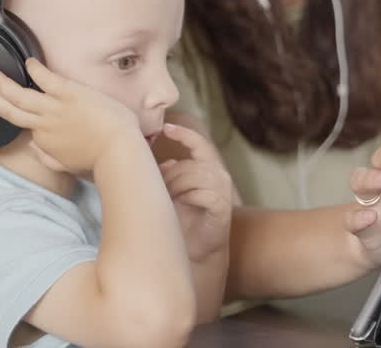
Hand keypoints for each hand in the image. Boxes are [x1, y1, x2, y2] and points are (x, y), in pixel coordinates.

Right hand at [0, 58, 136, 173]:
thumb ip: (48, 157)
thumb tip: (36, 147)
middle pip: (8, 109)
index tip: (7, 104)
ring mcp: (54, 108)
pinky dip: (36, 70)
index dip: (18, 115)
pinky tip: (28, 61)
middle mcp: (43, 124)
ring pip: (19, 94)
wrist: (117, 153)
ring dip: (1, 82)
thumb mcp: (67, 165)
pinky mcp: (69, 94)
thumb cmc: (98, 161)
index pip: (23, 124)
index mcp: (43, 141)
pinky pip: (47, 78)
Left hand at [158, 123, 232, 261]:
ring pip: (194, 176)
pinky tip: (181, 206)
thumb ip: (171, 175)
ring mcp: (222, 190)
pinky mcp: (222, 206)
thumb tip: (165, 162)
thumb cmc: (184, 221)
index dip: (184, 134)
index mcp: (208, 168)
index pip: (199, 143)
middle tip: (158, 191)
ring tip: (167, 201)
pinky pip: (201, 193)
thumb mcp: (173, 193)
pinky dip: (187, 198)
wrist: (197, 251)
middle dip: (168, 177)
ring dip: (175, 188)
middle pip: (188, 165)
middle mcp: (219, 175)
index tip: (166, 128)